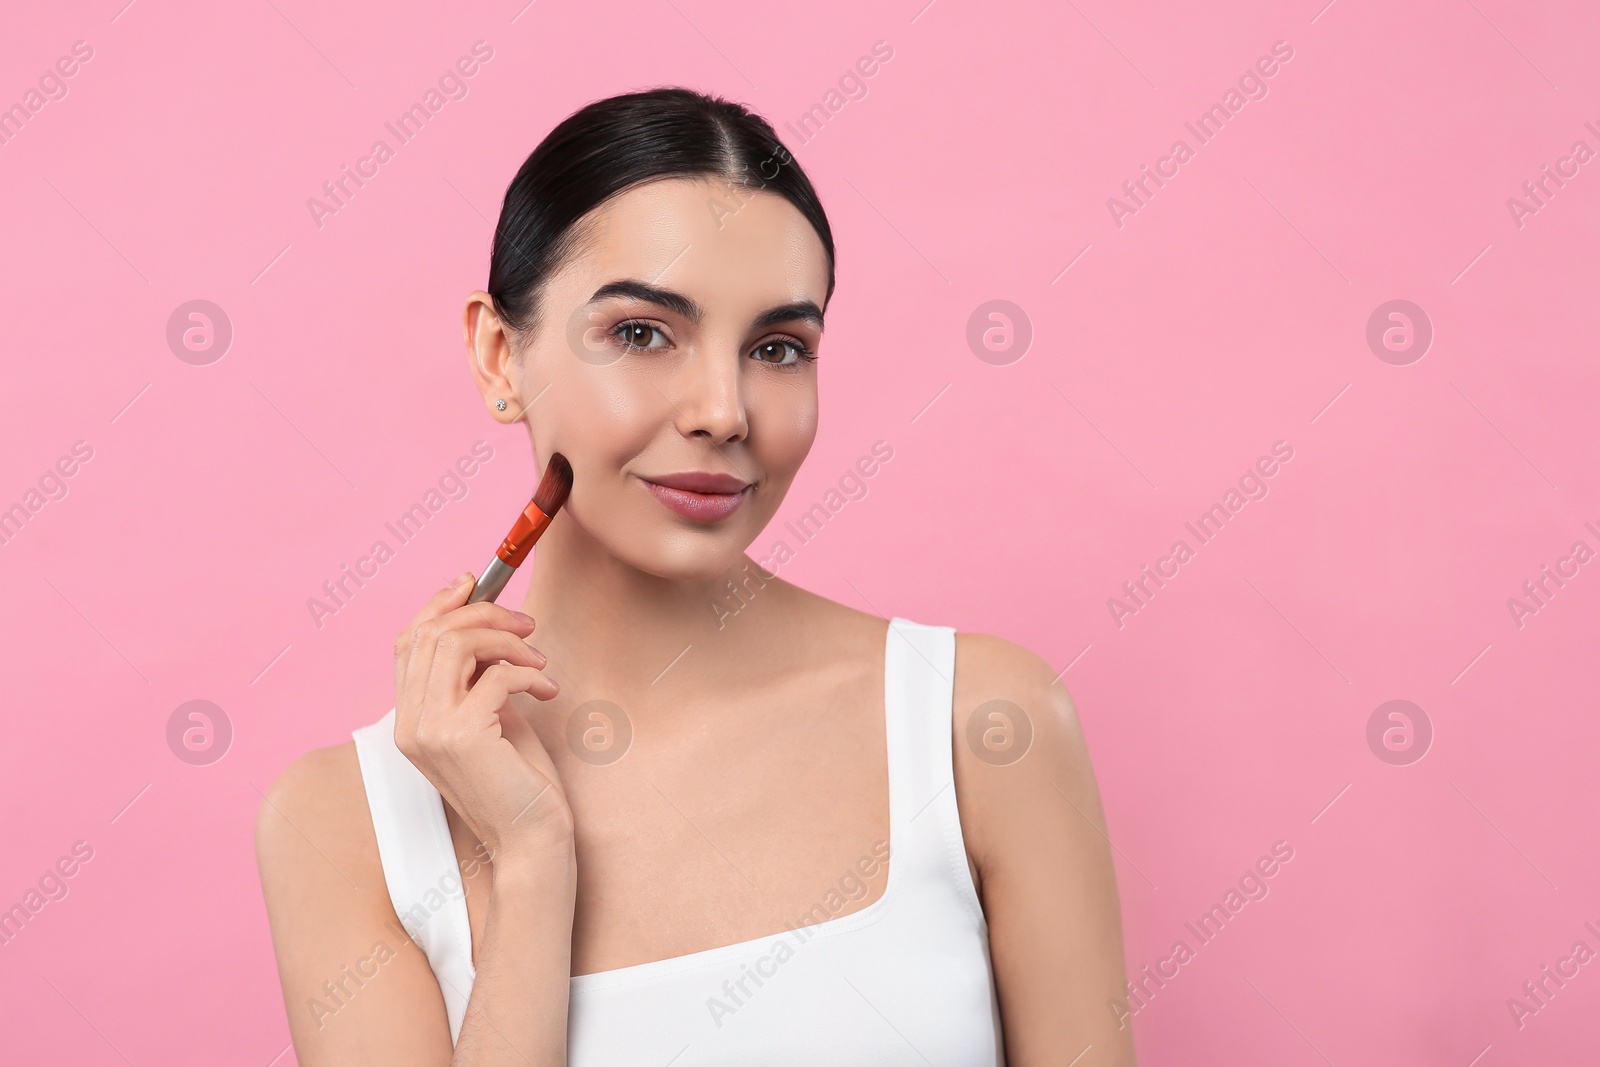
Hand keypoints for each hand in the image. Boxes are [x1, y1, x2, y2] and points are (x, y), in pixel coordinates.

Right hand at [392, 573, 572, 865]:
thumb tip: (485, 621)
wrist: (531, 839)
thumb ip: (477, 676)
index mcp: (410, 718)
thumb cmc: (519, 781)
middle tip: (528, 624)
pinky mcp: (460, 737)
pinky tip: (546, 690)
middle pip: (432, 633)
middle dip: (486, 615)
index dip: (439, 604)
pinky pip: (494, 676)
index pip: (407, 641)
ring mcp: (429, 732)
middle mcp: (410, 724)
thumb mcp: (492, 716)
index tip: (474, 582)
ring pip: (457, 646)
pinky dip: (528, 673)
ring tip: (539, 661)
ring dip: (508, 641)